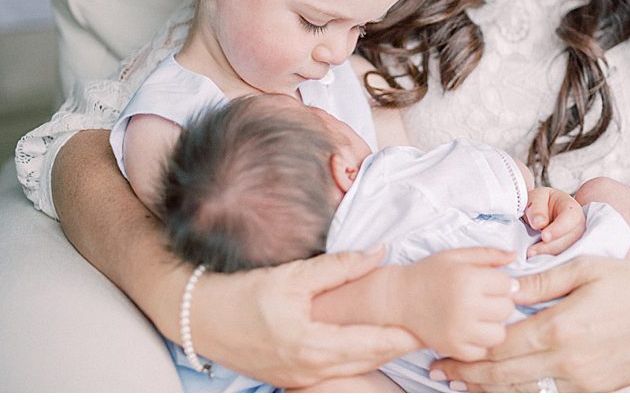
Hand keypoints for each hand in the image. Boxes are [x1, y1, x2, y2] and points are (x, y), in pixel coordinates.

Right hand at [195, 247, 420, 387]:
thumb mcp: (293, 276)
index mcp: (313, 347)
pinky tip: (369, 341)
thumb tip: (379, 252)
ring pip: (356, 369)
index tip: (430, 323)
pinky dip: (359, 357)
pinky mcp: (294, 378)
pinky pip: (338, 371)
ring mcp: (302, 379)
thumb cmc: (242, 295)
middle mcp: (311, 370)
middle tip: (429, 328)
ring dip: (382, 352)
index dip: (405, 334)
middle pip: (370, 361)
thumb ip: (340, 266)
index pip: (374, 344)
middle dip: (400, 345)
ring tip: (406, 333)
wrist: (199, 318)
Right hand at [396, 247, 517, 361]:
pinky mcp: (453, 348)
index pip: (508, 284)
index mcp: (469, 279)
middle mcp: (466, 306)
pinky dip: (479, 342)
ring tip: (478, 316)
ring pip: (499, 334)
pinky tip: (469, 330)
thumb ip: (487, 254)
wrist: (399, 297)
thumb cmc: (429, 273)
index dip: (500, 282)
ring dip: (493, 325)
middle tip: (483, 298)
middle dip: (499, 302)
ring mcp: (460, 330)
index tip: (487, 282)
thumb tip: (515, 255)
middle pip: (507, 309)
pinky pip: (482, 351)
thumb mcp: (456, 255)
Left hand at [429, 256, 629, 390]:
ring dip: (491, 389)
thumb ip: (541, 280)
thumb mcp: (586, 268)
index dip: (468, 353)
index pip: (502, 346)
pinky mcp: (597, 390)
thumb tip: (503, 285)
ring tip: (463, 384)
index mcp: (562, 328)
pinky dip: (524, 392)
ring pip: (526, 391)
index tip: (443, 352)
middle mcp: (569, 361)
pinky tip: (506, 387)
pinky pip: (552, 395)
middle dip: (469, 376)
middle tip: (441, 372)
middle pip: (506, 376)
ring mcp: (583, 381)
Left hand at [524, 187, 585, 256]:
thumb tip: (539, 223)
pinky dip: (550, 260)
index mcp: (571, 208)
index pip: (571, 218)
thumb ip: (536, 208)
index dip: (558, 229)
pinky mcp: (567, 250)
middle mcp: (577, 225)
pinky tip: (537, 260)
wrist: (538, 212)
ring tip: (531, 255)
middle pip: (571, 238)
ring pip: (568, 250)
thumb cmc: (540, 203)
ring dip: (549, 255)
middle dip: (551, 246)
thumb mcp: (535, 198)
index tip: (544, 236)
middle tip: (532, 251)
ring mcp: (574, 239)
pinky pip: (562, 257)